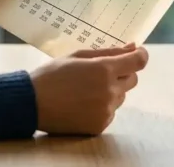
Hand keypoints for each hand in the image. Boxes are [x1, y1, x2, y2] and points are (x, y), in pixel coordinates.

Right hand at [30, 43, 148, 134]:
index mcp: (104, 70)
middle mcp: (109, 91)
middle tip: (101, 71)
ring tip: (85, 89)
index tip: (138, 52)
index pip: (137, 62)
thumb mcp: (78, 56)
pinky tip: (82, 103)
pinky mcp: (100, 125)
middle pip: (132, 80)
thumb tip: (133, 48)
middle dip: (123, 73)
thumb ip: (108, 52)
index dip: (141, 55)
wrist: (32, 103)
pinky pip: (110, 112)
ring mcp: (106, 110)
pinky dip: (101, 106)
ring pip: (120, 96)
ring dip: (110, 90)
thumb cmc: (53, 74)